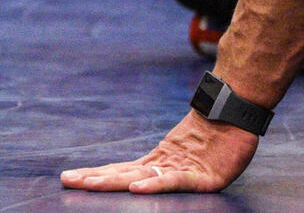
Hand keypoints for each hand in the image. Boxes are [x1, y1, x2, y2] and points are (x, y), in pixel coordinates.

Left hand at [60, 110, 257, 193]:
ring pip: (139, 176)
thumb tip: (140, 177)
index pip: (120, 170)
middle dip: (93, 178)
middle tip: (66, 179)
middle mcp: (162, 164)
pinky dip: (154, 185)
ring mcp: (180, 169)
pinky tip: (135, 188)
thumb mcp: (185, 159)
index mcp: (157, 162)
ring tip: (87, 184)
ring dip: (111, 181)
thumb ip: (164, 169)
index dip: (96, 174)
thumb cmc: (216, 139)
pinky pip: (173, 182)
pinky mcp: (202, 176)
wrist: (236, 115)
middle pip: (122, 173)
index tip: (71, 177)